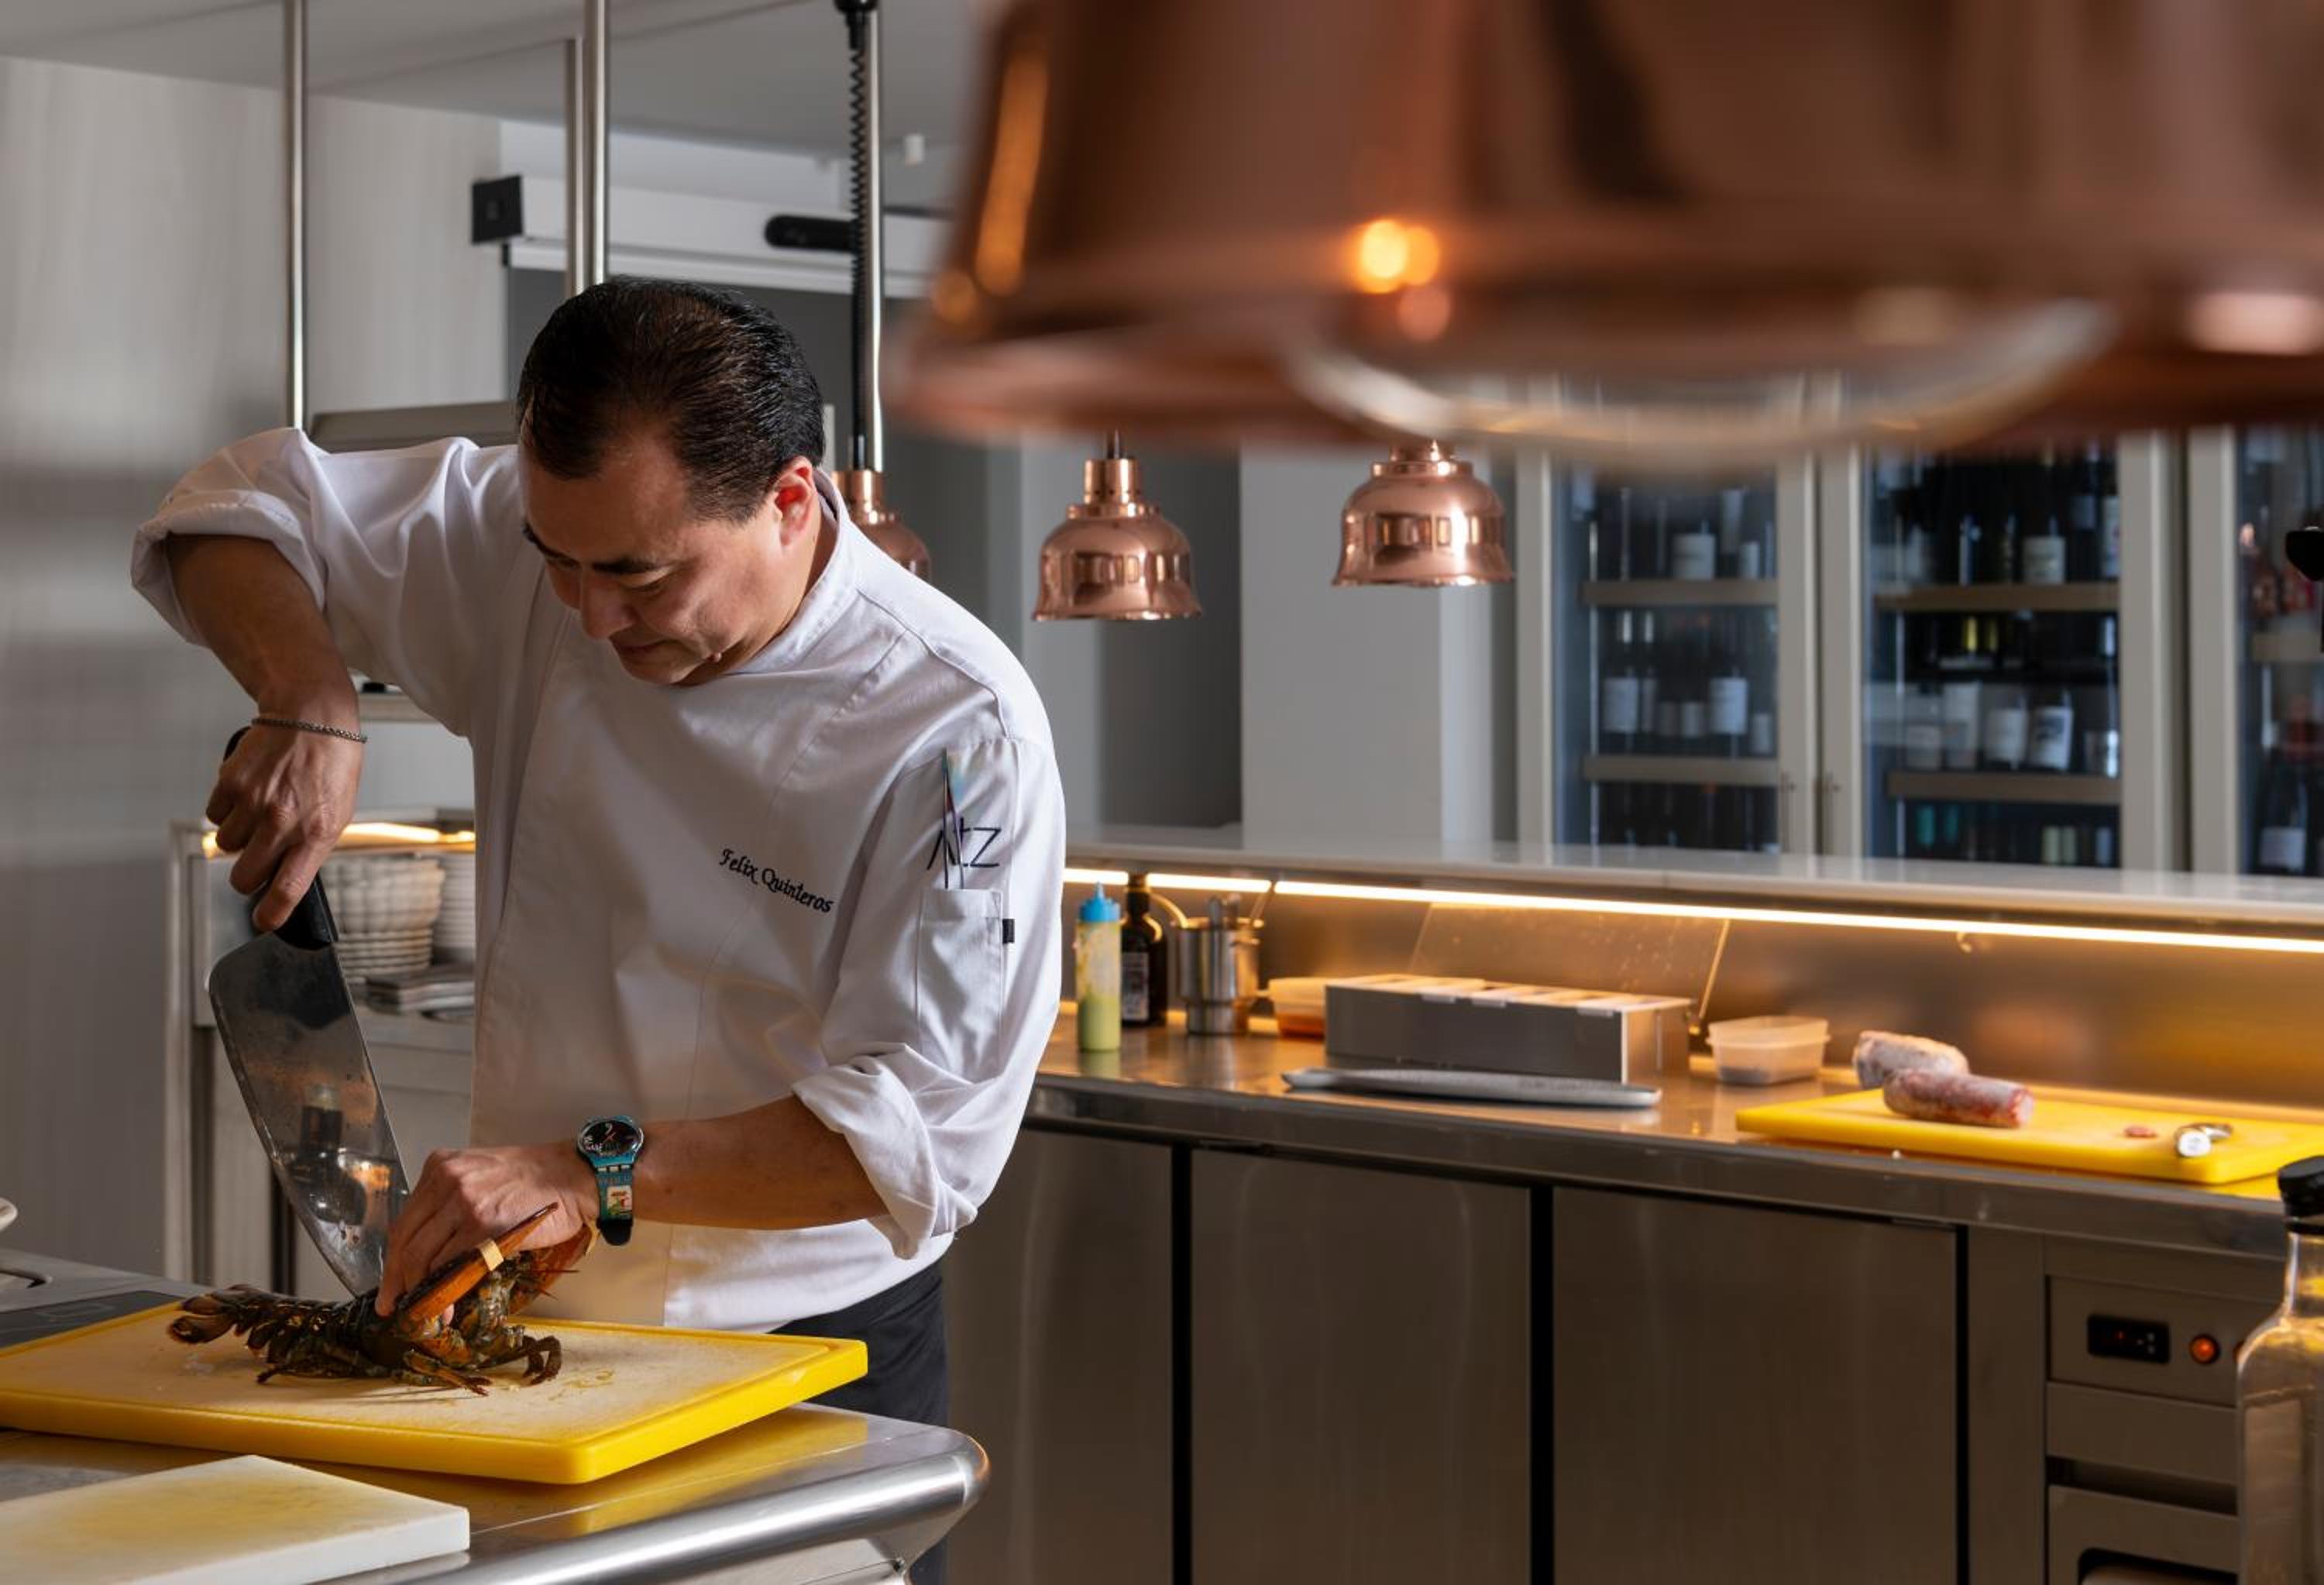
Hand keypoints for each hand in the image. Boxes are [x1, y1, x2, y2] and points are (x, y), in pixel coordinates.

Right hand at [210, 717, 361, 931]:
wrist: (312, 716)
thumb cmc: (331, 765)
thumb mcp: (338, 812)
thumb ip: (311, 846)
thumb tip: (287, 876)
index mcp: (316, 833)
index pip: (288, 889)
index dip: (271, 914)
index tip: (264, 921)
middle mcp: (283, 822)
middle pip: (244, 877)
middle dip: (247, 876)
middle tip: (258, 861)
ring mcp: (253, 802)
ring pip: (225, 845)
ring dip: (238, 838)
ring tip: (260, 814)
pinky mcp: (230, 783)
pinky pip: (214, 815)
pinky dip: (226, 811)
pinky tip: (248, 795)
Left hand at [375, 1143, 596, 1316]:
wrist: (573, 1176)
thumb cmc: (533, 1181)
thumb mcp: (480, 1178)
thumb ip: (452, 1204)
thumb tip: (431, 1252)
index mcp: (440, 1167)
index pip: (405, 1220)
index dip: (394, 1259)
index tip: (392, 1285)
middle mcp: (446, 1179)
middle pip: (405, 1238)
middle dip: (396, 1280)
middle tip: (393, 1306)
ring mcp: (463, 1201)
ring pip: (422, 1255)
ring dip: (419, 1290)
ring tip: (425, 1314)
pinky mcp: (482, 1223)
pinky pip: (450, 1264)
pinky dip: (444, 1292)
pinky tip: (447, 1308)